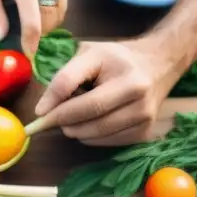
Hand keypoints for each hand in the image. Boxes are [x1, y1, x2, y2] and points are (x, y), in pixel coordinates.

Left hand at [0, 0, 67, 57]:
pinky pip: (62, 9)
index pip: (32, 18)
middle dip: (36, 35)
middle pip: (47, 21)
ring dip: (44, 27)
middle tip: (21, 40)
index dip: (31, 41)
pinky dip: (51, 18)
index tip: (27, 56)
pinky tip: (38, 14)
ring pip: (57, 17)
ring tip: (27, 24)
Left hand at [33, 38, 179, 146]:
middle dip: (63, 120)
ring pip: (96, 133)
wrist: (158, 65)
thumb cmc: (116, 59)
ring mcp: (145, 115)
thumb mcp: (89, 54)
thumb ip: (64, 78)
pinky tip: (92, 122)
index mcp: (122, 70)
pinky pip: (107, 142)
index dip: (55, 101)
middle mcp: (138, 92)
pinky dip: (91, 137)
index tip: (39, 112)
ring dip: (76, 130)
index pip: (78, 86)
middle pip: (88, 114)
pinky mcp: (145, 132)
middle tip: (52, 118)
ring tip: (75, 116)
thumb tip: (42, 110)